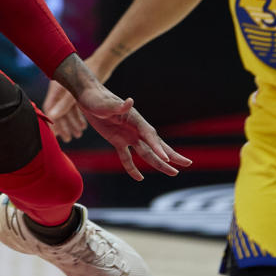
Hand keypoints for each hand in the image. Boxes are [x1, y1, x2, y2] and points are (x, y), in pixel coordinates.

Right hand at [42, 78, 87, 142]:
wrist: (100, 64)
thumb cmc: (87, 77)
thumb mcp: (75, 91)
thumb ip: (64, 105)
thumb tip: (52, 117)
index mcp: (56, 89)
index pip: (50, 108)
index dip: (53, 122)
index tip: (58, 135)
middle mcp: (60, 90)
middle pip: (58, 111)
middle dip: (64, 125)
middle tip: (70, 138)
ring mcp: (69, 91)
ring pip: (67, 110)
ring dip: (72, 122)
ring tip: (79, 134)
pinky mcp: (77, 91)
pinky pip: (74, 107)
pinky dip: (78, 116)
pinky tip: (84, 125)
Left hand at [74, 82, 190, 181]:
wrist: (88, 97)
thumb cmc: (97, 98)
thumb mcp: (105, 103)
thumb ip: (118, 106)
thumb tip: (130, 101)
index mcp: (135, 119)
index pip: (150, 136)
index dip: (158, 147)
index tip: (167, 159)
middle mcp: (134, 129)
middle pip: (156, 145)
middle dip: (170, 155)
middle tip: (187, 164)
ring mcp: (127, 136)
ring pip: (146, 153)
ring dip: (158, 163)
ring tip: (174, 173)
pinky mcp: (117, 140)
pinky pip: (126, 157)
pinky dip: (132, 168)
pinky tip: (139, 178)